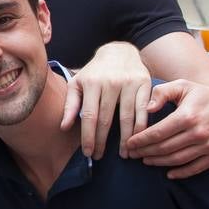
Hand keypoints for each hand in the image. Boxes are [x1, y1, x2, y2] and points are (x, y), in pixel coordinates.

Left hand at [62, 41, 151, 157]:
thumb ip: (70, 105)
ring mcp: (129, 83)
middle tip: (100, 157)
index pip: (89, 116)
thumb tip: (64, 127)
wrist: (119, 51)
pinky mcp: (145, 84)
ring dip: (125, 139)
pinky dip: (141, 127)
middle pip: (106, 119)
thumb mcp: (78, 83)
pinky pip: (143, 110)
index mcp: (92, 83)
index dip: (88, 137)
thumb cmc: (95, 72)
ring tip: (124, 154)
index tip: (88, 153)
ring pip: (127, 117)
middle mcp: (111, 82)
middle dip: (102, 141)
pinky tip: (138, 139)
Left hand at [126, 80, 208, 177]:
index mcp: (187, 115)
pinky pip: (196, 168)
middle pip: (164, 148)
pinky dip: (181, 173)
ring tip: (146, 160)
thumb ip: (162, 92)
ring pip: (177, 159)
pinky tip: (168, 173)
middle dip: (145, 152)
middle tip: (133, 154)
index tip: (129, 143)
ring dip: (158, 162)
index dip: (140, 140)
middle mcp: (199, 132)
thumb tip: (147, 108)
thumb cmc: (204, 95)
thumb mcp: (183, 85)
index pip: (157, 133)